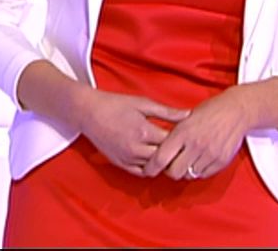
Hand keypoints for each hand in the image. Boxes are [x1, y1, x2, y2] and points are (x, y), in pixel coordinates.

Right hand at [76, 89, 190, 175]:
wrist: (89, 113)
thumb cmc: (115, 104)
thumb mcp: (143, 103)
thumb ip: (167, 112)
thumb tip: (188, 115)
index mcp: (144, 131)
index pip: (171, 142)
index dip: (180, 140)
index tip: (185, 135)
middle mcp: (136, 149)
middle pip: (164, 158)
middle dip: (173, 153)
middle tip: (179, 146)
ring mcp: (127, 158)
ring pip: (154, 168)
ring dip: (161, 162)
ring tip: (167, 152)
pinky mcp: (120, 164)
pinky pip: (140, 173)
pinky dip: (149, 168)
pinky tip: (153, 158)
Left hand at [142, 88, 251, 179]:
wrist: (236, 110)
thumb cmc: (209, 111)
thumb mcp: (185, 118)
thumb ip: (174, 135)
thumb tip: (158, 152)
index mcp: (183, 132)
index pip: (161, 158)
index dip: (151, 167)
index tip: (147, 170)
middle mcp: (195, 145)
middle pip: (174, 172)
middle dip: (170, 171)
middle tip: (171, 164)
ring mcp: (209, 154)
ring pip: (189, 175)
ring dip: (186, 170)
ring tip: (188, 159)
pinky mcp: (221, 161)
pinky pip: (203, 175)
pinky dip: (199, 171)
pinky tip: (200, 159)